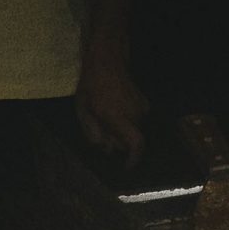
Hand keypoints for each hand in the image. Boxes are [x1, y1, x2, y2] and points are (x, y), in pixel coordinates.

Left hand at [75, 47, 148, 165]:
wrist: (107, 63)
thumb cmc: (91, 86)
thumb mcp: (83, 110)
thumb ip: (93, 132)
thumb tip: (106, 149)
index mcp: (118, 117)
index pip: (136, 144)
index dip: (134, 158)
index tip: (127, 166)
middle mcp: (135, 115)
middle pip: (130, 139)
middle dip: (118, 141)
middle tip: (103, 133)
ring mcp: (142, 109)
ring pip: (134, 130)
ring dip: (121, 130)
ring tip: (106, 117)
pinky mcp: (145, 105)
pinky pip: (137, 120)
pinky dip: (127, 121)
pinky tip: (115, 109)